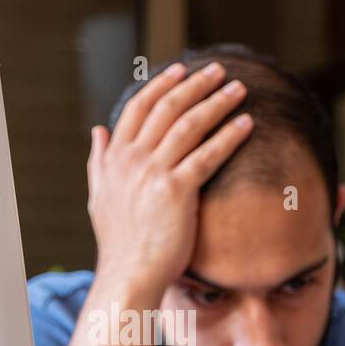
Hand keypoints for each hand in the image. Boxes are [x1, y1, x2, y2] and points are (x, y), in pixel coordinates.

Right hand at [86, 60, 253, 298]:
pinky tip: (246, 124)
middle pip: (168, 108)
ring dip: (217, 102)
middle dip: (196, 85)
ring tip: (239, 90)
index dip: (162, 84)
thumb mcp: (98, 196)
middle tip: (221, 71)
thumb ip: (99, 161)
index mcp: (115, 158)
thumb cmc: (118, 243)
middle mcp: (132, 160)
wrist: (128, 276)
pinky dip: (229, 136)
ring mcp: (153, 174)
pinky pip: (207, 155)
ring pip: (190, 125)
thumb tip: (98, 131)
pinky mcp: (176, 191)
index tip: (182, 70)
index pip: (139, 107)